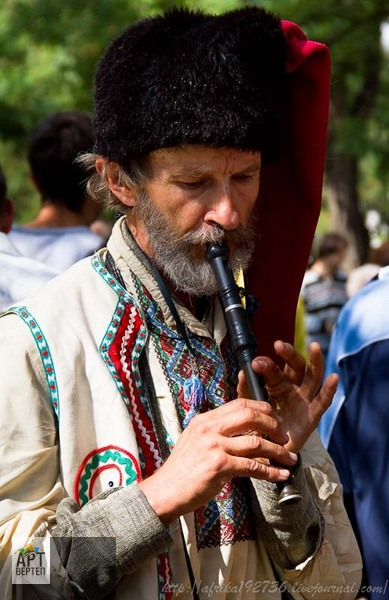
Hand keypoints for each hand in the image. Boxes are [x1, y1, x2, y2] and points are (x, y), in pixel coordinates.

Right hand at [138, 398, 297, 524]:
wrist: (166, 491)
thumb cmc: (183, 469)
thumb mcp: (195, 440)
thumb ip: (216, 431)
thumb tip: (242, 430)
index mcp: (205, 420)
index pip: (239, 403)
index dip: (261, 408)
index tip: (274, 418)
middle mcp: (210, 428)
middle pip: (250, 415)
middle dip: (273, 424)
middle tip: (284, 436)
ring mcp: (214, 446)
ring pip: (256, 443)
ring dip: (278, 451)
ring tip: (290, 458)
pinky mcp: (219, 466)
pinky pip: (253, 467)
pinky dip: (271, 472)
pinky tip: (281, 475)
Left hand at [237, 341, 337, 453]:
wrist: (269, 451)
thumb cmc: (259, 425)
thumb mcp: (249, 407)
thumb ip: (246, 390)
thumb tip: (241, 372)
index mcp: (276, 384)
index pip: (273, 370)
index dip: (266, 364)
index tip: (256, 362)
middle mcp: (292, 388)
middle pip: (295, 366)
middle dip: (289, 354)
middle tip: (280, 345)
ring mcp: (304, 400)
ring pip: (313, 377)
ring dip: (315, 361)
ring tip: (314, 347)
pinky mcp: (313, 415)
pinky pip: (323, 401)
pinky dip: (329, 389)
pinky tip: (334, 377)